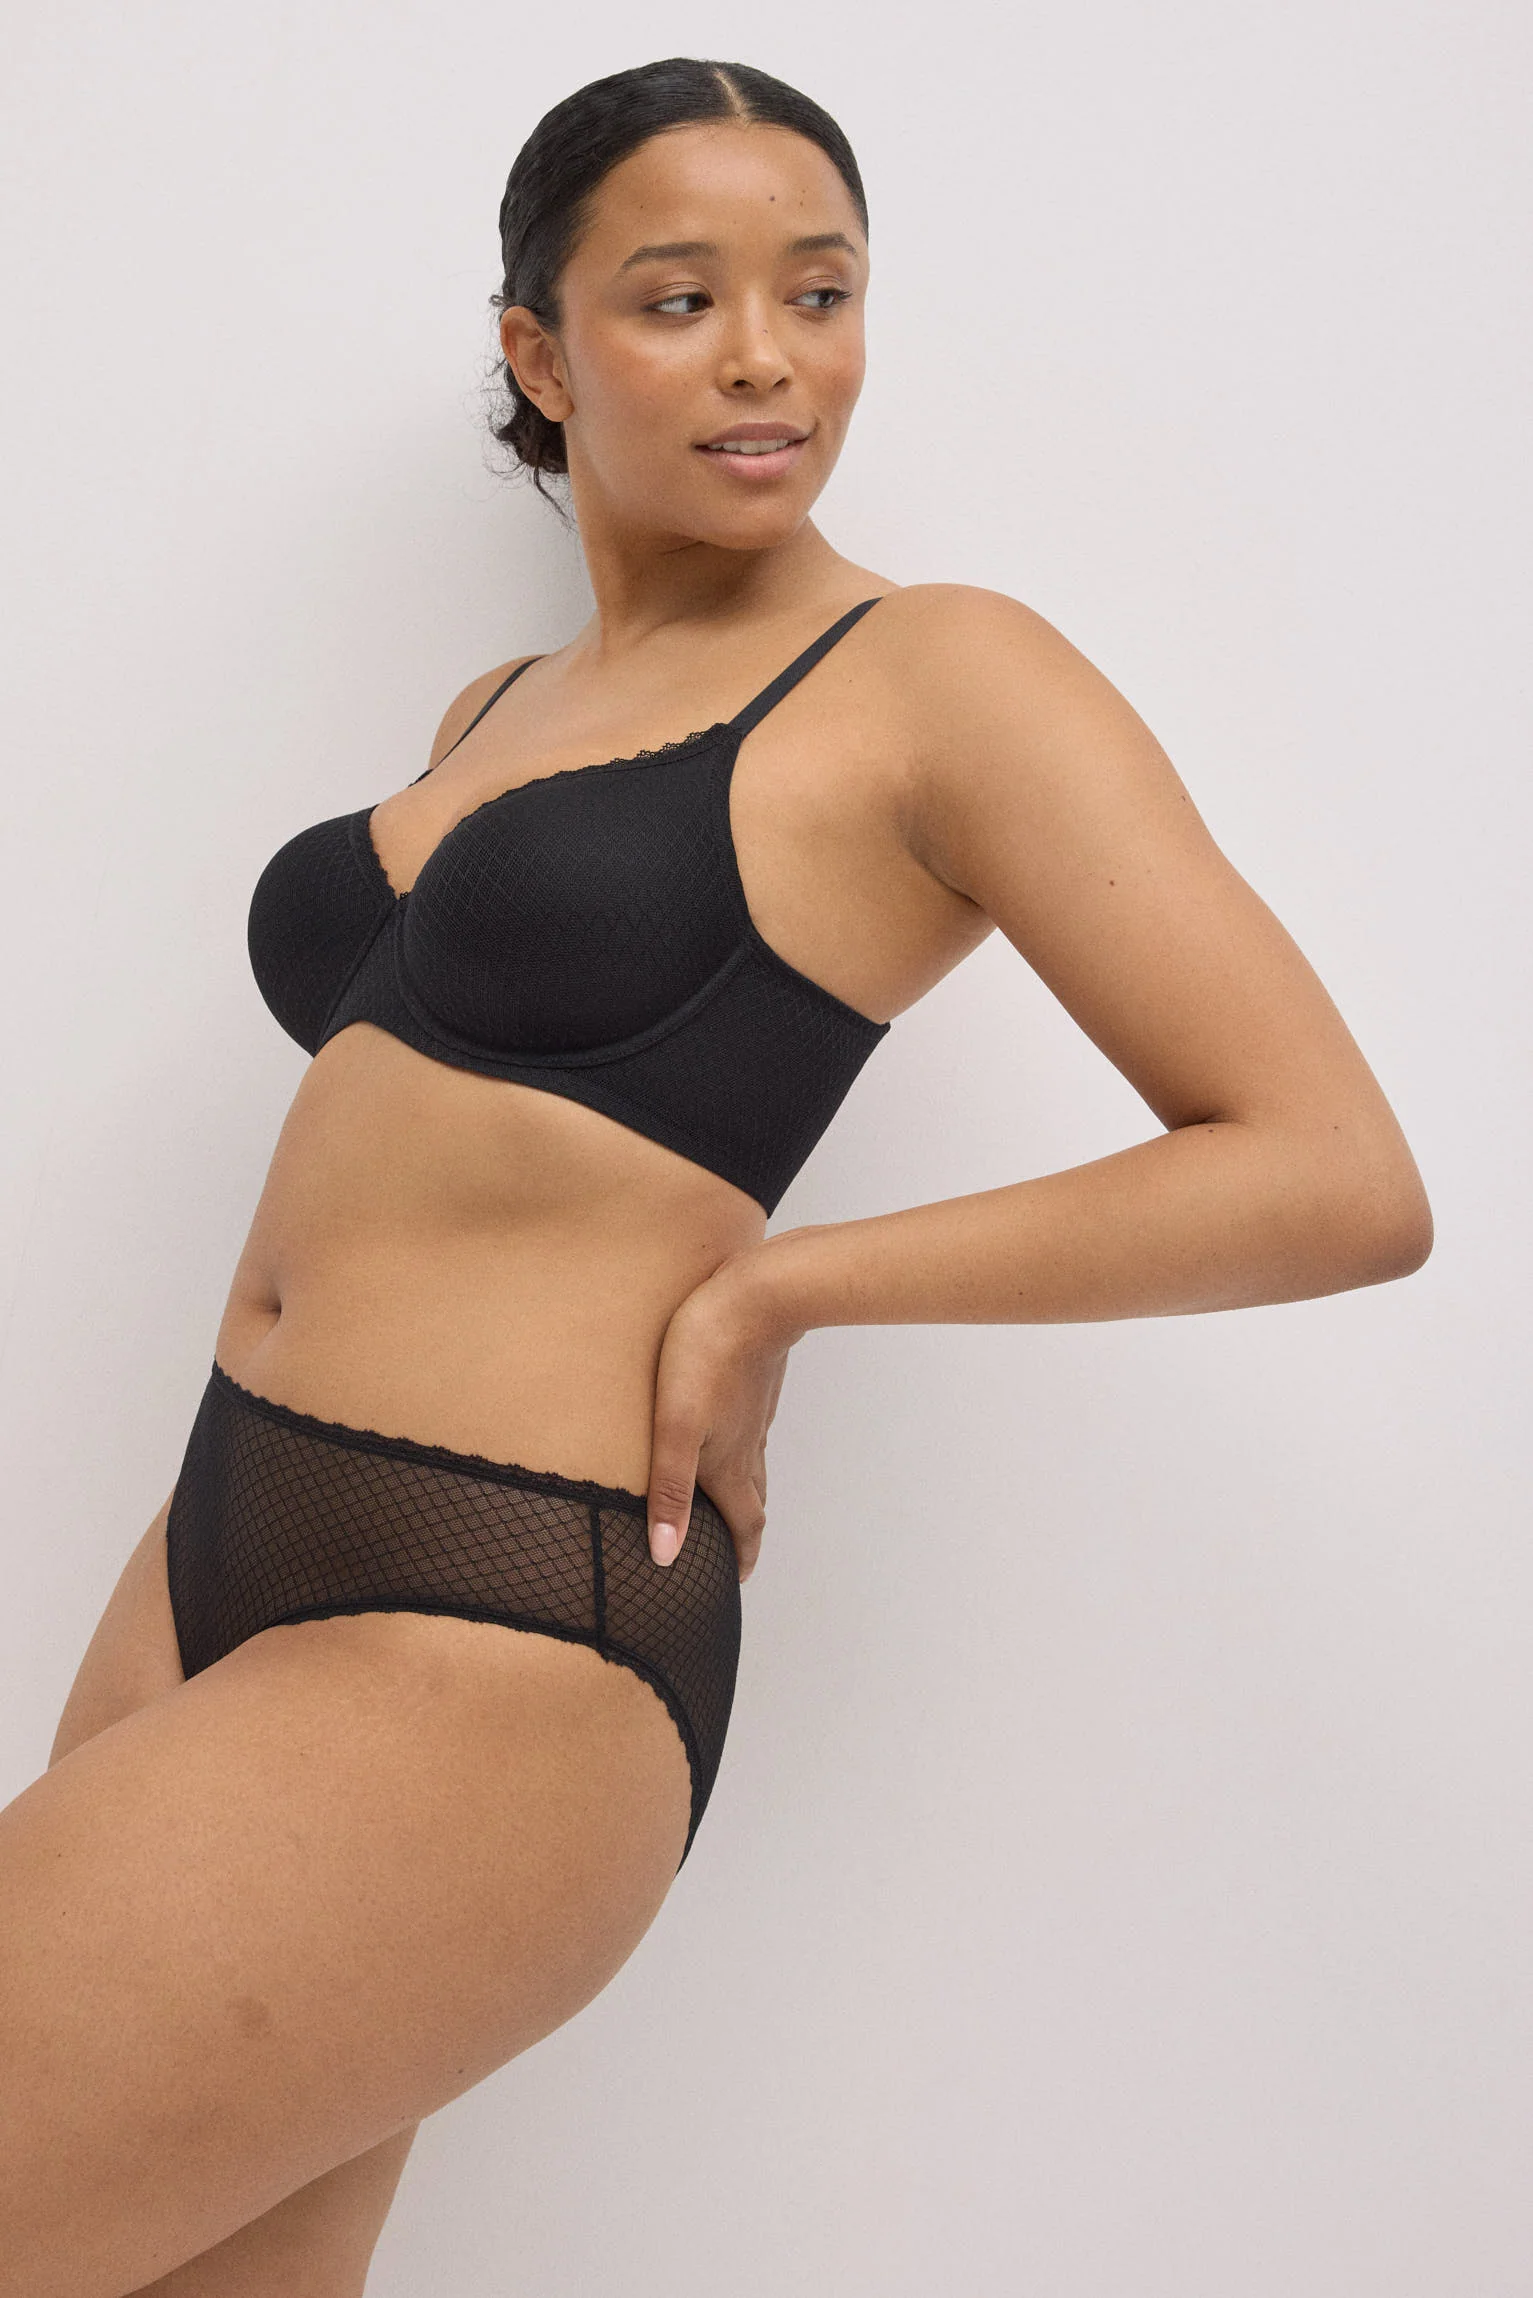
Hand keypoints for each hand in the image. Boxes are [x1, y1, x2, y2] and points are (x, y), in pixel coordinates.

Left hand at [645, 1242, 806, 1582]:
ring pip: (754, 1463)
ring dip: (744, 1490)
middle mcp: (748, 1444)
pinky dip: (742, 1449)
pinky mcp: (756, 1382)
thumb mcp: (676, 1427)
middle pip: (752, 1498)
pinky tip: (730, 1432)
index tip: (738, 1579)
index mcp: (729, 1463)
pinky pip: (751, 1429)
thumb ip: (670, 1490)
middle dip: (744, 1530)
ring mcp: (756, 1412)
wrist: (758, 1295)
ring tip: (728, 1500)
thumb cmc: (707, 1356)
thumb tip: (666, 1556)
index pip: (744, 1524)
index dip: (742, 1556)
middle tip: (734, 1549)